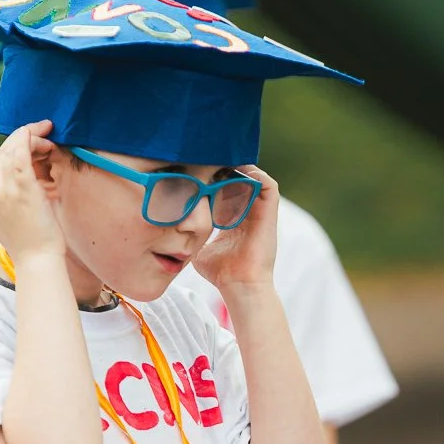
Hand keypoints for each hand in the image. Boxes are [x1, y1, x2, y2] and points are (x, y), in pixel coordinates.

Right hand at [0, 121, 66, 266]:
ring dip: (31, 138)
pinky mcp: (21, 186)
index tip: (34, 145)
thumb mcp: (14, 217)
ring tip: (49, 139)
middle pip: (3, 151)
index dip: (16, 148)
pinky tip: (45, 136)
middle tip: (45, 135)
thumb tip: (28, 179)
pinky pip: (22, 151)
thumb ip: (13, 197)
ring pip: (13, 147)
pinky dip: (33, 138)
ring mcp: (3, 187)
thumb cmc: (33, 243)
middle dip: (24, 138)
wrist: (37, 261)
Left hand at [191, 163, 278, 294]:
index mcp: (235, 220)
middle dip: (227, 168)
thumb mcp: (199, 249)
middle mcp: (249, 213)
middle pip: (241, 181)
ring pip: (255, 179)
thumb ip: (190, 237)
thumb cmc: (220, 273)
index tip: (199, 169)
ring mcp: (261, 212)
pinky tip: (238, 170)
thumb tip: (173, 231)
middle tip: (210, 159)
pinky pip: (269, 185)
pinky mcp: (269, 213)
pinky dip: (256, 174)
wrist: (240, 284)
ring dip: (242, 168)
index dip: (215, 178)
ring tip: (223, 160)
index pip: (227, 190)